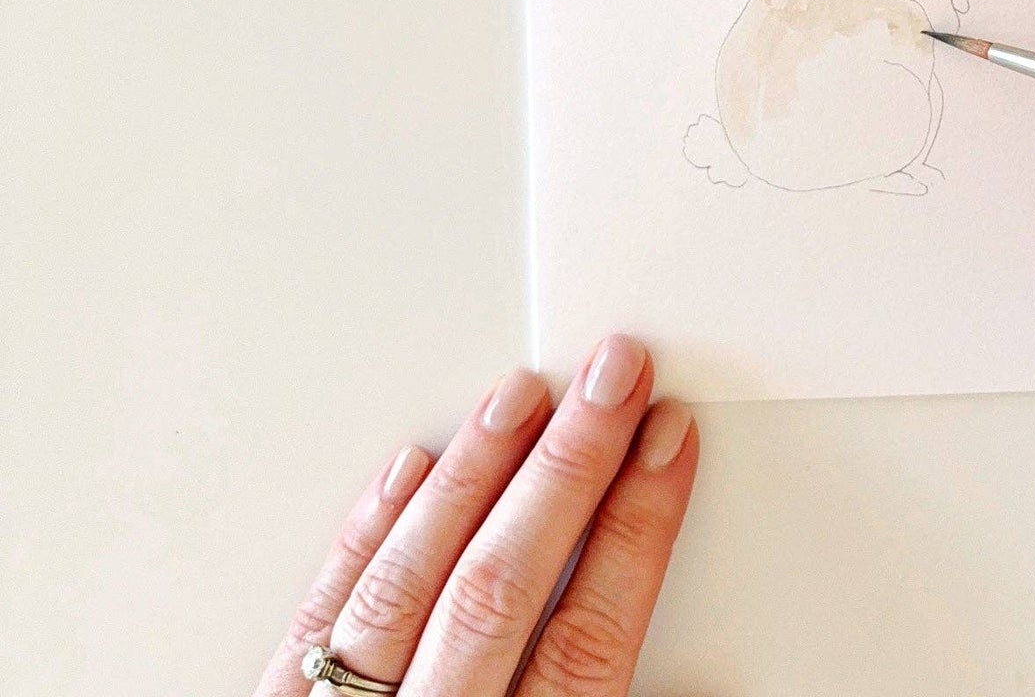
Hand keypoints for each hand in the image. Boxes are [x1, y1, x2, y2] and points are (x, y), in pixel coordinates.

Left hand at [254, 336, 695, 696]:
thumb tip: (709, 672)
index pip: (590, 637)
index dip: (638, 531)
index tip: (668, 443)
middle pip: (503, 585)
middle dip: (569, 466)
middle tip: (616, 374)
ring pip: (409, 584)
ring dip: (474, 476)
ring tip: (523, 393)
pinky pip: (318, 620)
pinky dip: (366, 539)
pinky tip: (406, 470)